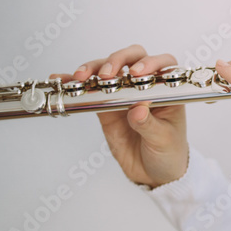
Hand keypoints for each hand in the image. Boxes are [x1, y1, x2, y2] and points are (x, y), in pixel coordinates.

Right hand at [51, 45, 188, 187]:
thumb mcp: (163, 140)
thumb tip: (137, 110)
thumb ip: (150, 125)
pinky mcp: (106, 106)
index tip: (137, 73)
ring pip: (108, 70)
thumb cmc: (168, 151)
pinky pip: (90, 91)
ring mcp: (124, 94)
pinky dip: (75, 84)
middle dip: (118, 60)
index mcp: (168, 90)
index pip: (162, 65)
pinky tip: (62, 81)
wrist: (153, 172)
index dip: (150, 63)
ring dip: (93, 69)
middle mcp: (146, 86)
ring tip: (80, 77)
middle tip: (106, 74)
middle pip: (133, 58)